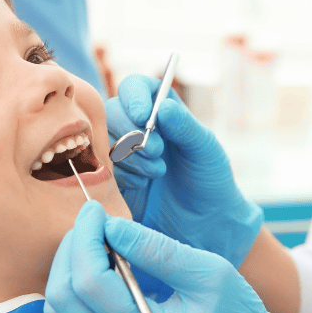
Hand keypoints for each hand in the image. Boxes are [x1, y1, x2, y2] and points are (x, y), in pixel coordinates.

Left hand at [44, 206, 311, 312]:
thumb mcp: (207, 272)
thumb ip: (157, 249)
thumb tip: (112, 226)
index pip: (90, 282)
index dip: (86, 238)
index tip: (96, 210)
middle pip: (64, 296)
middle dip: (71, 249)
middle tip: (92, 222)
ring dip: (65, 271)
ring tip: (92, 243)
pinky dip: (67, 295)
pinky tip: (90, 272)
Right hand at [105, 74, 262, 266]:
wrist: (204, 225)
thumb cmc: (210, 181)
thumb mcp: (205, 150)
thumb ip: (185, 127)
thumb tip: (163, 107)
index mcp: (161, 110)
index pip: (135, 87)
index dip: (134, 97)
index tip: (144, 116)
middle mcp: (137, 127)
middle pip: (112, 112)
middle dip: (132, 131)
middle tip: (158, 152)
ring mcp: (121, 153)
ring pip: (104, 140)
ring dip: (130, 156)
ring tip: (158, 172)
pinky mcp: (112, 179)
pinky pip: (101, 168)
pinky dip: (122, 175)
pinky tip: (143, 185)